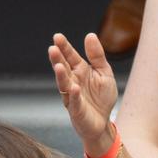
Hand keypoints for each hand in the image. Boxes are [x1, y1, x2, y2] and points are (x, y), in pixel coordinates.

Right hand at [48, 32, 118, 157]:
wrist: (103, 122)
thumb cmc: (101, 97)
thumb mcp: (104, 73)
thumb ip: (97, 56)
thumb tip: (90, 35)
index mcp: (79, 70)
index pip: (70, 56)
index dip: (64, 47)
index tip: (58, 37)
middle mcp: (72, 81)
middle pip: (63, 68)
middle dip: (57, 59)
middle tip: (53, 48)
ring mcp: (72, 95)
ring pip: (64, 84)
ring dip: (61, 76)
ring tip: (59, 66)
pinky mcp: (76, 110)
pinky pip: (74, 101)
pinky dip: (74, 95)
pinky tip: (74, 87)